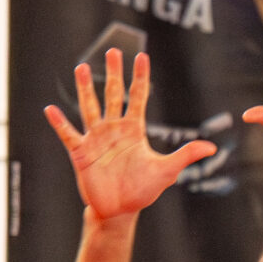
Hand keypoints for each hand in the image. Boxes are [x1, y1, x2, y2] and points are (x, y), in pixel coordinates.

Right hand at [44, 50, 216, 219]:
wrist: (120, 210)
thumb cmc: (142, 190)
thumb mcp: (166, 171)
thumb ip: (186, 155)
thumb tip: (212, 148)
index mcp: (133, 130)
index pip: (138, 97)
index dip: (140, 77)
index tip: (142, 57)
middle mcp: (113, 129)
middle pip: (112, 94)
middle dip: (113, 73)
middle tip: (113, 50)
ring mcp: (96, 139)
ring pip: (89, 107)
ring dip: (85, 88)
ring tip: (80, 67)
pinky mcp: (81, 152)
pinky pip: (68, 134)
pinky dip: (59, 123)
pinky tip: (50, 109)